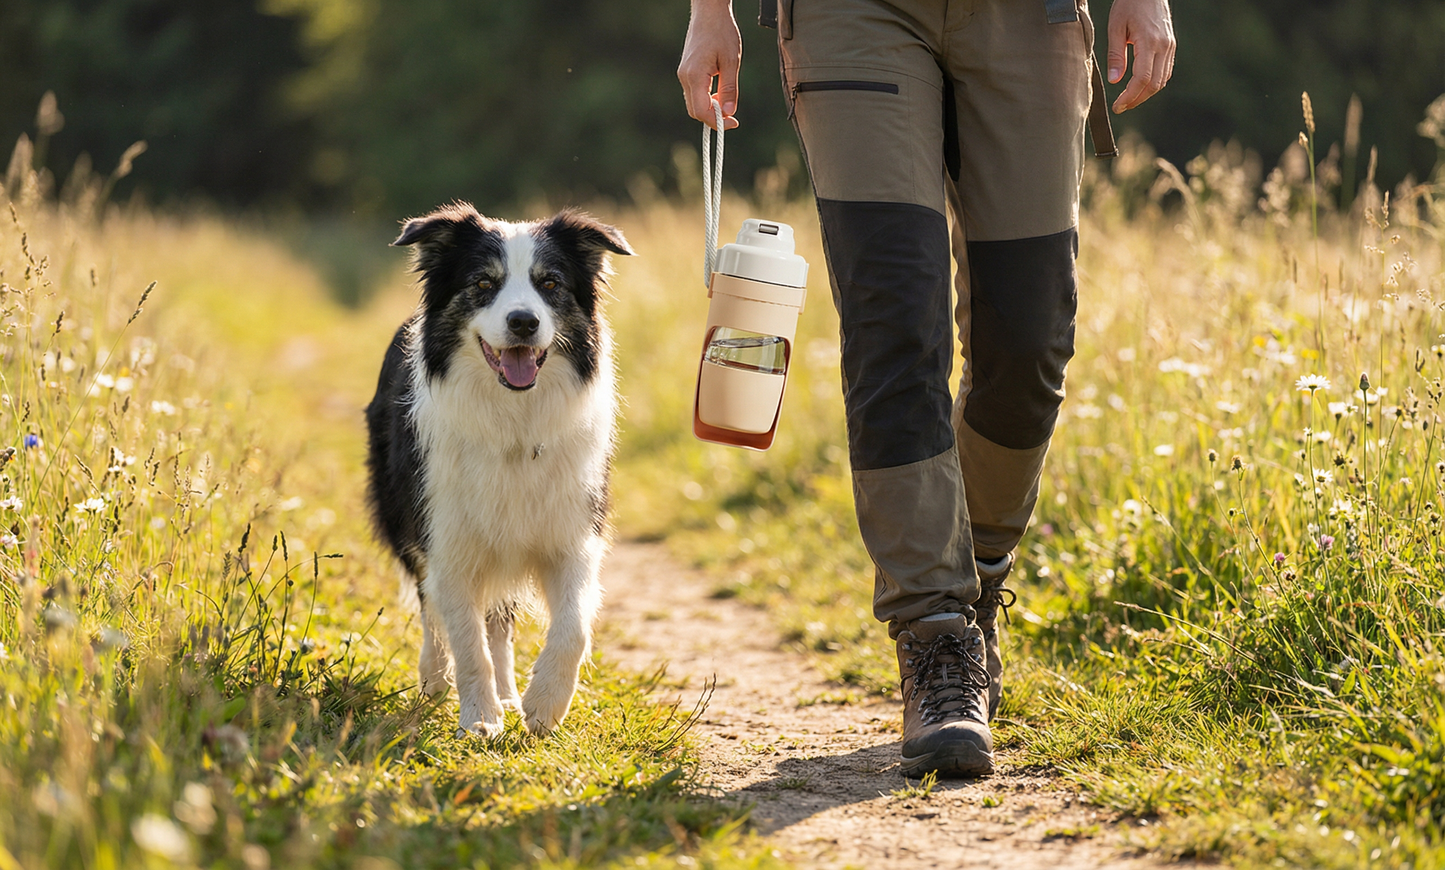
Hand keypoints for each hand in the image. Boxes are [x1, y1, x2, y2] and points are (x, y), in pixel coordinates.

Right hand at [678, 0, 741, 129]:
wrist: (709, 12)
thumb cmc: (721, 32)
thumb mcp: (731, 62)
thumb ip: (730, 89)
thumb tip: (728, 113)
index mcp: (694, 75)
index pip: (701, 111)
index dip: (717, 122)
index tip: (734, 122)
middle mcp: (684, 77)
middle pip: (695, 110)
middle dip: (713, 117)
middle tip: (732, 115)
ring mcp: (683, 74)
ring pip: (694, 103)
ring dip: (710, 108)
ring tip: (727, 101)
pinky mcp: (686, 71)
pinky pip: (694, 93)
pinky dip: (706, 99)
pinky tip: (719, 92)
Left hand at [1106, 0, 1175, 113]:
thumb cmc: (1129, 4)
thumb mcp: (1115, 27)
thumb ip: (1116, 55)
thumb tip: (1114, 80)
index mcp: (1149, 41)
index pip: (1142, 78)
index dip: (1130, 96)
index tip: (1118, 106)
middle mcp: (1164, 46)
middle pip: (1154, 84)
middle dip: (1137, 99)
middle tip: (1121, 107)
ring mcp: (1170, 46)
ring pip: (1162, 80)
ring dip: (1146, 93)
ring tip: (1128, 99)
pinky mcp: (1170, 46)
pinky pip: (1165, 71)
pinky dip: (1154, 83)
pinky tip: (1140, 87)